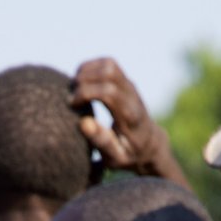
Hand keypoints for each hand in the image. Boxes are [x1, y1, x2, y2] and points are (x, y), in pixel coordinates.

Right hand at [71, 57, 189, 187]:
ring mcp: (130, 86)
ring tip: (75, 88)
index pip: (108, 91)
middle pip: (109, 72)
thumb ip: (101, 141)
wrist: (149, 144)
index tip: (72, 105)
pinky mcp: (126, 80)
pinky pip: (108, 64)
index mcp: (130, 115)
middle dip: (84, 79)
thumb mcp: (115, 157)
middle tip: (71, 96)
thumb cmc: (128, 153)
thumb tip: (83, 123)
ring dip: (86, 71)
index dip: (85, 92)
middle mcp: (132, 96)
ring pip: (109, 64)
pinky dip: (91, 67)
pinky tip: (82, 83)